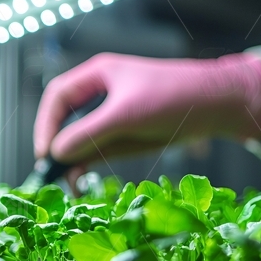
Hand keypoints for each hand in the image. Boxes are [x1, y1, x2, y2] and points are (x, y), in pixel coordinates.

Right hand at [33, 52, 260, 192]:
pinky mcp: (121, 137)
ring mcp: (109, 119)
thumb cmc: (173, 97)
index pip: (57, 98)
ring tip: (68, 184)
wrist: (214, 108)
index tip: (45, 152)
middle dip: (55, 147)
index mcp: (96, 77)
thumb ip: (89, 134)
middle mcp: (99, 97)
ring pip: (76, 142)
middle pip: (63, 122)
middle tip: (50, 172)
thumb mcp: (127, 114)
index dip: (46, 124)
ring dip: (69, 162)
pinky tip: (80, 182)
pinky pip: (93, 153)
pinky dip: (84, 167)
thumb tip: (57, 153)